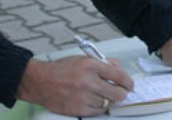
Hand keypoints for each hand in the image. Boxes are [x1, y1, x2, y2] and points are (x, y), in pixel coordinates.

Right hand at [16, 56, 133, 116]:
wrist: (41, 81)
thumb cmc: (63, 69)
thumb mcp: (84, 59)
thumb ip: (104, 63)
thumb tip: (120, 69)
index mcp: (91, 65)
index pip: (118, 75)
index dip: (128, 81)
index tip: (130, 85)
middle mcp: (88, 81)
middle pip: (117, 93)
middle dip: (122, 93)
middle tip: (121, 93)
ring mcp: (83, 96)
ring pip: (108, 103)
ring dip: (108, 100)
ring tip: (103, 95)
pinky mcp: (79, 109)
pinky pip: (98, 111)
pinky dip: (100, 107)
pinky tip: (95, 101)